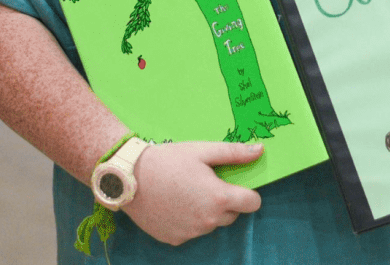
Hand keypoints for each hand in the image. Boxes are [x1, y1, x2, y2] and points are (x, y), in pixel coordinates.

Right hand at [123, 141, 263, 245]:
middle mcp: (208, 221)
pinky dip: (189, 219)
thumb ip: (234, 153)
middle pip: (232, 214)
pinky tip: (175, 202)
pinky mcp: (175, 239)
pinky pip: (192, 231)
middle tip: (206, 182)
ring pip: (212, 223)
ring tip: (187, 190)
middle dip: (226, 200)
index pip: (253, 203)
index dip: (248, 192)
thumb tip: (260, 150)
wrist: (129, 178)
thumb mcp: (203, 150)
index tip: (235, 182)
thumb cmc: (168, 160)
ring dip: (207, 210)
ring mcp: (191, 233)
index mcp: (219, 198)